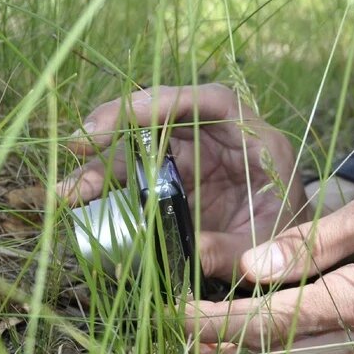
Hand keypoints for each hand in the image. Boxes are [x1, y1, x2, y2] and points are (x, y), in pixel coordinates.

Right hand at [58, 83, 307, 276]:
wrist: (286, 255)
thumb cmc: (285, 241)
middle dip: (121, 121)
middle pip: (167, 113)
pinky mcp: (172, 179)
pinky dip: (105, 185)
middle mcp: (221, 139)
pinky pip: (134, 173)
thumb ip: (235, 248)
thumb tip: (193, 252)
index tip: (133, 111)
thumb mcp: (267, 247)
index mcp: (257, 140)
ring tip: (68, 191)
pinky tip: (76, 200)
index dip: (174, 98)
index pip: (216, 101)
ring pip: (142, 145)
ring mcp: (194, 156)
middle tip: (81, 140)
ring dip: (102, 163)